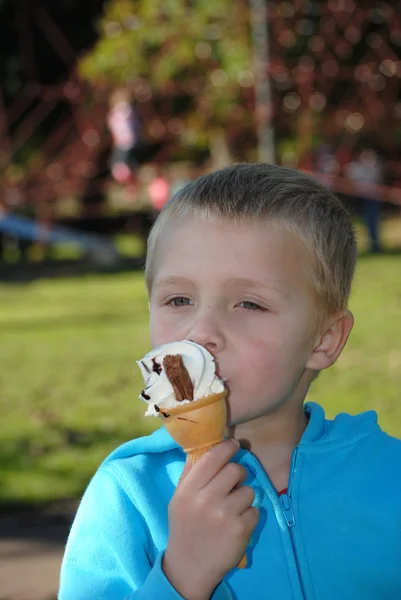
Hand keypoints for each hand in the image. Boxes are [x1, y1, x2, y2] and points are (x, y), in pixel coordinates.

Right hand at [163, 439, 258, 599]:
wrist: (189, 567)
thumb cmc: (185, 526)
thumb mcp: (179, 498)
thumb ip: (191, 472)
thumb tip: (206, 445)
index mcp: (188, 490)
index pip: (212, 457)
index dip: (226, 447)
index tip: (234, 444)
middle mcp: (206, 500)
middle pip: (235, 469)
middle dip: (238, 473)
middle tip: (233, 482)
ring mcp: (224, 515)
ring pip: (248, 490)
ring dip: (244, 497)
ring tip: (232, 508)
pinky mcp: (241, 530)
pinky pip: (256, 510)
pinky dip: (249, 516)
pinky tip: (236, 524)